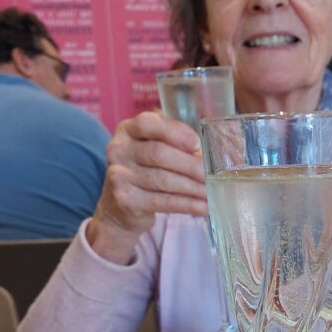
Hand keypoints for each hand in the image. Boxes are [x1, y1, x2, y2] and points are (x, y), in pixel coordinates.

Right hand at [87, 111, 208, 263]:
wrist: (120, 207)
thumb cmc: (145, 172)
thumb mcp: (154, 151)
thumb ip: (176, 146)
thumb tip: (212, 156)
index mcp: (128, 130)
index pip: (148, 124)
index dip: (175, 133)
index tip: (197, 144)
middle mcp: (119, 150)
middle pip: (158, 153)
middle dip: (190, 165)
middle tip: (212, 175)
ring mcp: (118, 175)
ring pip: (163, 179)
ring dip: (192, 187)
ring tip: (211, 192)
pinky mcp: (125, 200)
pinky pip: (163, 201)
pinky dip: (187, 205)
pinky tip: (203, 207)